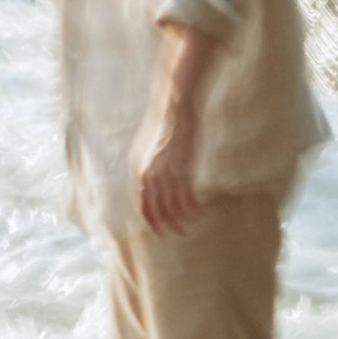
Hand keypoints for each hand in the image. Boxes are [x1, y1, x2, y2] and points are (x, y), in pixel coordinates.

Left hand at [131, 24, 217, 233]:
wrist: (173, 104)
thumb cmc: (162, 122)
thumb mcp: (146, 146)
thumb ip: (146, 166)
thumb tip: (147, 182)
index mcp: (137, 169)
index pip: (140, 203)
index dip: (149, 220)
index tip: (157, 231)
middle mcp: (148, 173)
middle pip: (155, 209)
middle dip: (165, 225)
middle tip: (175, 234)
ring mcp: (165, 171)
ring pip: (173, 206)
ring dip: (183, 219)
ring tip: (191, 225)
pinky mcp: (183, 166)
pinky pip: (187, 195)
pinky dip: (194, 206)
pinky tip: (201, 211)